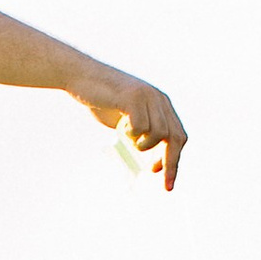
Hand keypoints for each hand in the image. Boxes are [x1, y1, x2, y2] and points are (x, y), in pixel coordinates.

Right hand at [77, 73, 185, 191]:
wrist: (82, 77)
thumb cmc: (102, 100)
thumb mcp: (127, 119)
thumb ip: (141, 135)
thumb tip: (152, 164)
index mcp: (161, 104)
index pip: (178, 136)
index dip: (174, 160)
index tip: (167, 182)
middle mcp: (159, 99)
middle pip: (175, 138)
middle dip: (170, 164)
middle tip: (160, 182)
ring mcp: (148, 97)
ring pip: (159, 134)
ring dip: (143, 145)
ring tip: (126, 136)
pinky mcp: (133, 97)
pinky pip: (140, 127)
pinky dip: (131, 133)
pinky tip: (120, 124)